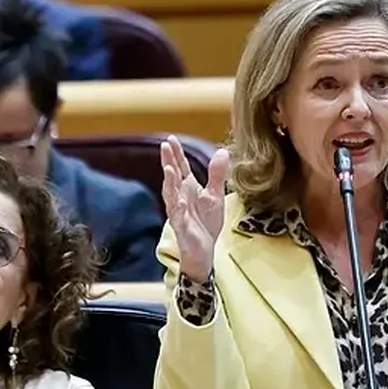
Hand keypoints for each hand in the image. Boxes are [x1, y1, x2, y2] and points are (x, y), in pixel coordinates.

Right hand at [160, 135, 229, 281]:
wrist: (204, 250)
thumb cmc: (206, 223)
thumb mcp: (215, 195)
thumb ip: (217, 174)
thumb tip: (222, 150)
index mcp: (188, 188)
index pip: (181, 167)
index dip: (176, 154)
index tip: (171, 139)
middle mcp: (180, 196)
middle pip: (173, 176)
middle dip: (168, 161)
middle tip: (165, 146)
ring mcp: (178, 211)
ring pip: (171, 194)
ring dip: (169, 182)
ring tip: (168, 169)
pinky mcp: (181, 226)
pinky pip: (177, 216)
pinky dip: (176, 207)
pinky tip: (178, 200)